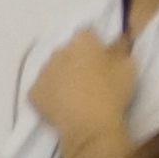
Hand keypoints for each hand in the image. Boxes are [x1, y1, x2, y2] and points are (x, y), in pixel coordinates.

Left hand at [28, 32, 136, 150]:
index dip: (94, 44)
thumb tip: (116, 38)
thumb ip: (119, 47)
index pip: (87, 33)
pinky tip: (61, 103)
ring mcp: (42, 73)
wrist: (88, 124)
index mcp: (81, 41)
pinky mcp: (32, 93)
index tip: (101, 57)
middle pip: (67, 51)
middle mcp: (57, 52)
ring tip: (74, 92)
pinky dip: (49, 93)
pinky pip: (41, 88)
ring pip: (52, 69)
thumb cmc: (111, 90)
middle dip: (75, 59)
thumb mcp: (127, 64)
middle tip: (88, 76)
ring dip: (61, 75)